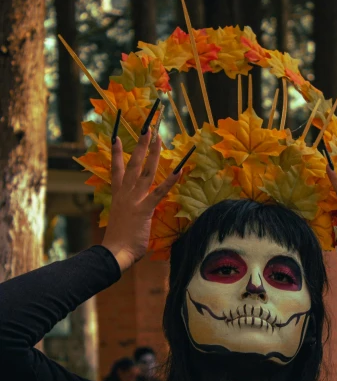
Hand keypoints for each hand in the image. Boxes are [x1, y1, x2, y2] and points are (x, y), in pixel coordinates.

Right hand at [102, 131, 180, 271]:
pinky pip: (159, 192)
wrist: (113, 253)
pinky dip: (170, 181)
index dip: (116, 153)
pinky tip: (180, 170)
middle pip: (133, 163)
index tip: (116, 137)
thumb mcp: (121, 223)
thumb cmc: (117, 243)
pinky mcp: (144, 210)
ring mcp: (134, 200)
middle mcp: (125, 194)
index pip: (116, 170)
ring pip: (145, 171)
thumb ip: (128, 215)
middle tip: (147, 127)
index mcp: (118, 196)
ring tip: (159, 137)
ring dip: (153, 153)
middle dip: (140, 145)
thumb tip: (132, 217)